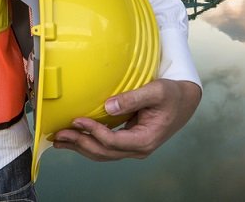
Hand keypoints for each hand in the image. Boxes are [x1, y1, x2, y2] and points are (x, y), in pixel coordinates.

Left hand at [52, 78, 201, 160]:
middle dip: (80, 143)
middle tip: (59, 134)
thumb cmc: (173, 95)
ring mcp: (134, 148)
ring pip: (103, 154)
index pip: (113, 141)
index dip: (93, 132)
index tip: (77, 120)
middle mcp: (139, 149)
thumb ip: (133, 98)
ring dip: (81, 147)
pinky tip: (77, 138)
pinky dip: (90, 143)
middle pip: (104, 152)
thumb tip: (108, 106)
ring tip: (60, 140)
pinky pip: (107, 148)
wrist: (186, 101)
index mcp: (146, 139)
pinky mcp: (130, 142)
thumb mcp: (156, 91)